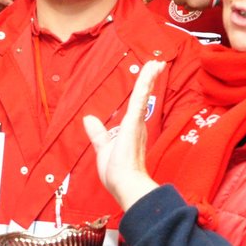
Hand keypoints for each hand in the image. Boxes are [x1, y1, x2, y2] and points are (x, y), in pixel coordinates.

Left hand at [83, 61, 162, 212]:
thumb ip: (97, 132)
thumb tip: (88, 119)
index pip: (137, 105)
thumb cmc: (116, 172)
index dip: (143, 91)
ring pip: (144, 94)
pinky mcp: (135, 122)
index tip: (148, 79)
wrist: (123, 184)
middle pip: (144, 96)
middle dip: (150, 80)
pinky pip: (140, 98)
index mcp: (131, 129)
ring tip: (157, 62)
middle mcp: (137, 124)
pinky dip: (146, 83)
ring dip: (150, 77)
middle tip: (157, 64)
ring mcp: (137, 122)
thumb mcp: (103, 147)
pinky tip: (151, 70)